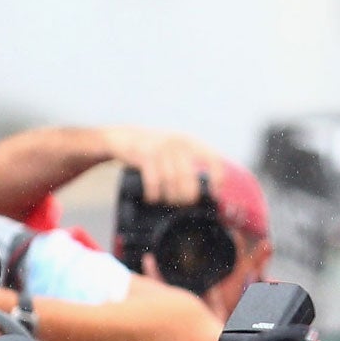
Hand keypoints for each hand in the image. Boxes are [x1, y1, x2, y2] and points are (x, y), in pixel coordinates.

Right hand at [101, 126, 223, 205]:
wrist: (122, 136)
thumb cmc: (153, 148)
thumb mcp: (174, 147)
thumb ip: (189, 161)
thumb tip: (204, 190)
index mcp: (189, 141)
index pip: (212, 158)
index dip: (217, 177)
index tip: (215, 193)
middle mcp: (177, 142)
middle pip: (189, 178)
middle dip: (187, 197)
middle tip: (183, 204)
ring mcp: (160, 148)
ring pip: (171, 182)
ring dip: (170, 197)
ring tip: (167, 202)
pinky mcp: (143, 155)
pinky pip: (153, 181)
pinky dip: (154, 194)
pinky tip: (152, 198)